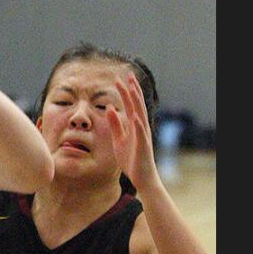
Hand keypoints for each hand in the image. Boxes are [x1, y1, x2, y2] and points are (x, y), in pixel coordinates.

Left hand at [105, 73, 157, 190]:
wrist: (142, 178)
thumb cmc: (131, 159)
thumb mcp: (119, 139)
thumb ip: (115, 124)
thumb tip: (108, 108)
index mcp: (134, 125)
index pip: (130, 104)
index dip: (124, 91)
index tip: (118, 78)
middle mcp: (140, 127)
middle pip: (137, 105)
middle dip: (132, 90)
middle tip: (128, 75)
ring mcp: (143, 136)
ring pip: (140, 115)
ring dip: (137, 102)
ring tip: (132, 89)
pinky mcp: (143, 147)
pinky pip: (141, 135)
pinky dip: (138, 125)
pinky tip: (135, 116)